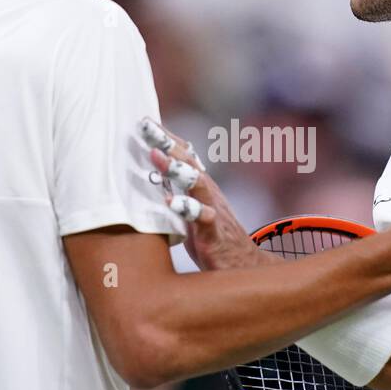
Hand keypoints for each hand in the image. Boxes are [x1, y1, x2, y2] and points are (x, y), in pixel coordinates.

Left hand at [138, 118, 268, 271]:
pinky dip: (187, 208)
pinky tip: (169, 202)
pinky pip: (203, 217)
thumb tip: (151, 180)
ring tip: (156, 156)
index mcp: (201, 187)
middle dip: (166, 143)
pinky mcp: (214, 232)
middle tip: (145, 126)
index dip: (166, 139)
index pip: (184, 156)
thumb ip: (175, 194)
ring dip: (176, 168)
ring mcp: (213, 211)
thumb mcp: (190, 214)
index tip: (145, 121)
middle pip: (188, 161)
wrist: (245, 268)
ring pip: (197, 183)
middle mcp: (209, 193)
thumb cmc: (213, 240)